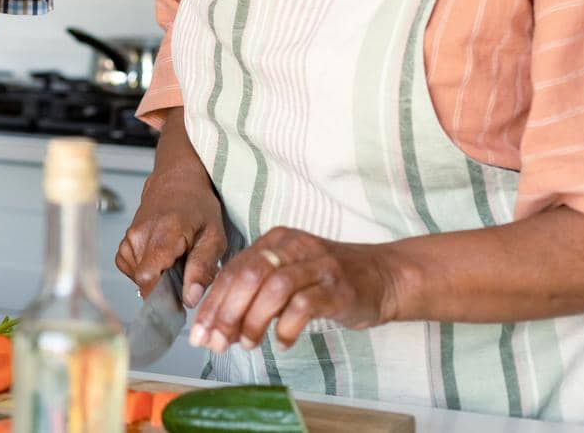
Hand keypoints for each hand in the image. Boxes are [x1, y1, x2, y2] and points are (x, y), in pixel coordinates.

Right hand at [115, 165, 226, 309]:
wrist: (177, 182)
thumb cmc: (198, 206)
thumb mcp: (214, 237)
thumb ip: (202, 268)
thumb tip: (190, 299)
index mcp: (165, 233)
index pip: (148, 276)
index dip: (161, 297)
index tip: (178, 303)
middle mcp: (141, 234)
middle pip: (143, 280)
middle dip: (164, 289)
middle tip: (184, 278)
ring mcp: (129, 237)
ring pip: (136, 276)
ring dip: (156, 279)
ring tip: (174, 264)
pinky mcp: (125, 241)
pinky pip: (130, 268)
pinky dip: (145, 271)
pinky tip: (161, 260)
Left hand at [190, 226, 403, 351]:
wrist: (384, 277)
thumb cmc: (328, 281)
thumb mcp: (289, 274)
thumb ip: (256, 290)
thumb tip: (218, 324)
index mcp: (276, 240)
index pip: (234, 270)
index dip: (213, 302)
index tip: (199, 333)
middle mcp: (295, 247)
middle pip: (249, 275)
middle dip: (226, 312)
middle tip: (216, 342)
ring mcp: (318, 265)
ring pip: (274, 288)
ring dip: (254, 320)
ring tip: (248, 343)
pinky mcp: (339, 287)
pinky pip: (305, 305)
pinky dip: (286, 326)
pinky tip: (280, 342)